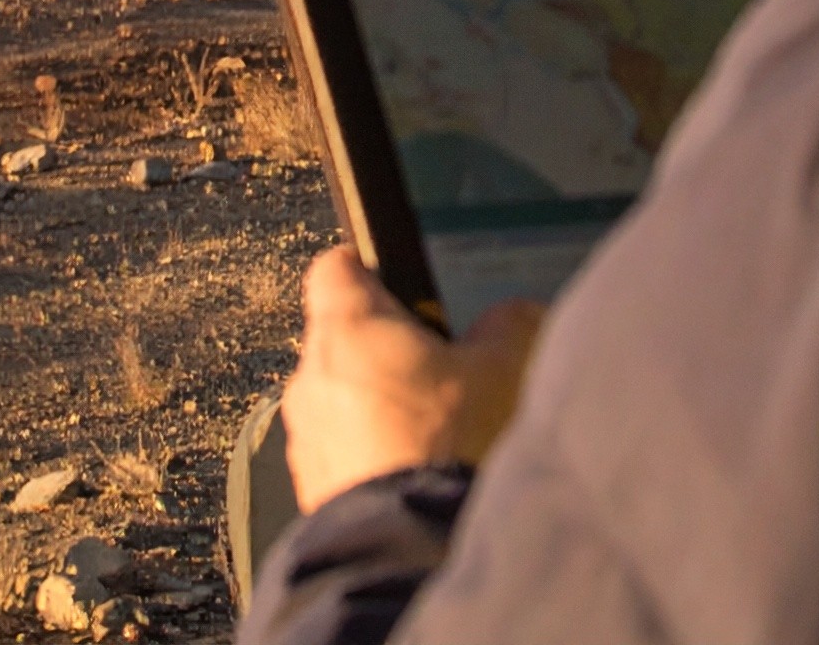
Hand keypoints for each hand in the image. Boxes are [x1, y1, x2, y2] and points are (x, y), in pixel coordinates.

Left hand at [280, 246, 544, 512]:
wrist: (411, 551)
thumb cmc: (450, 446)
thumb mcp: (501, 371)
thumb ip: (507, 326)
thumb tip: (511, 315)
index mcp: (349, 327)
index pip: (336, 267)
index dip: (368, 269)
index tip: (398, 283)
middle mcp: (313, 376)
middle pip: (342, 340)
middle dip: (385, 351)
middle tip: (439, 370)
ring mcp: (307, 437)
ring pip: (340, 401)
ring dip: (376, 409)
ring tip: (433, 434)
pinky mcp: (310, 490)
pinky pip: (341, 456)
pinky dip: (371, 456)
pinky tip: (415, 474)